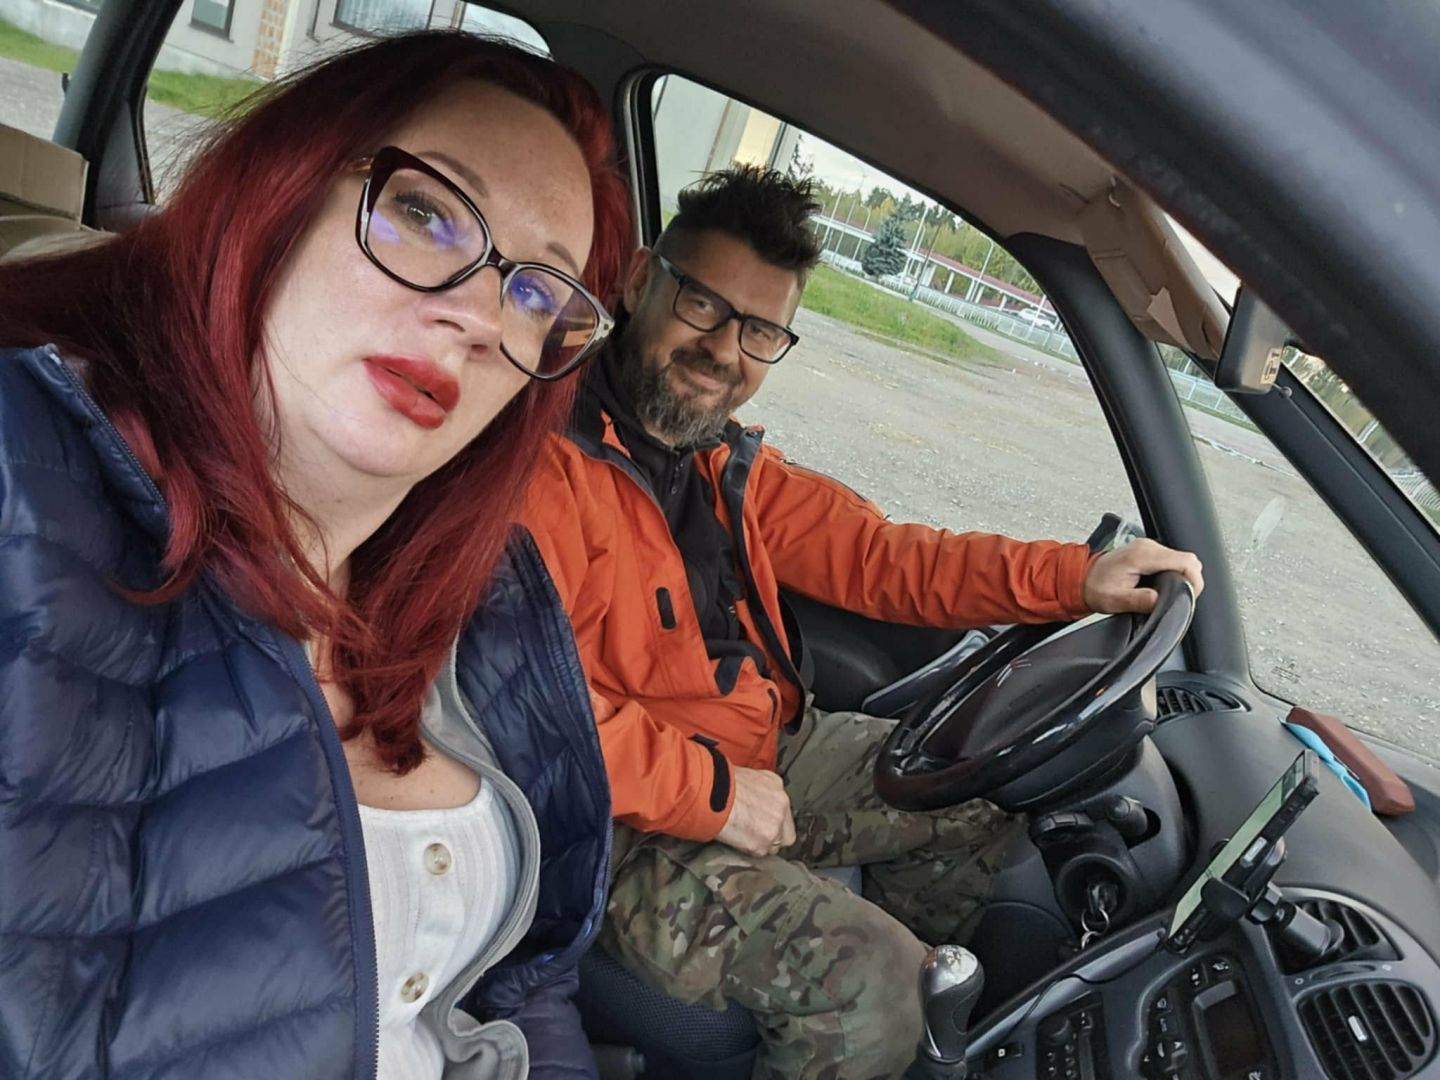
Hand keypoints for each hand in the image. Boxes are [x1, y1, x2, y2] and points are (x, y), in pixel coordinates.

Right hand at [716, 766, 795, 857]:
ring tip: (742, 837)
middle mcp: (781, 805)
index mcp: (776, 785)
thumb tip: (750, 801)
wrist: (711, 793)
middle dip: (773, 836)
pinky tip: (736, 840)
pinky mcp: (764, 842)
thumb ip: (755, 792)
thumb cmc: (719, 783)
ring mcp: (775, 825)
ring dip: (761, 844)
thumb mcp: (745, 777)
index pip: (782, 809)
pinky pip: (760, 853)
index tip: (761, 821)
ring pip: (775, 845)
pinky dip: (749, 850)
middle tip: (755, 834)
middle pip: (786, 831)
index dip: (770, 818)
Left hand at [1082, 538, 1204, 613]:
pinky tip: (1167, 586)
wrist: (1081, 578)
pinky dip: (1175, 573)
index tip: (1190, 596)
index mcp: (1142, 555)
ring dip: (1183, 577)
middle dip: (1191, 580)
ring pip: (1182, 559)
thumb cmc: (1095, 588)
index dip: (1194, 580)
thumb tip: (1159, 601)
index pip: (1185, 561)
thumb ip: (1139, 601)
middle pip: (1188, 560)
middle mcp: (1148, 547)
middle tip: (1183, 598)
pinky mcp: (1148, 552)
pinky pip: (1172, 560)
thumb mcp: (1115, 600)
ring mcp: (1148, 547)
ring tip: (1175, 593)